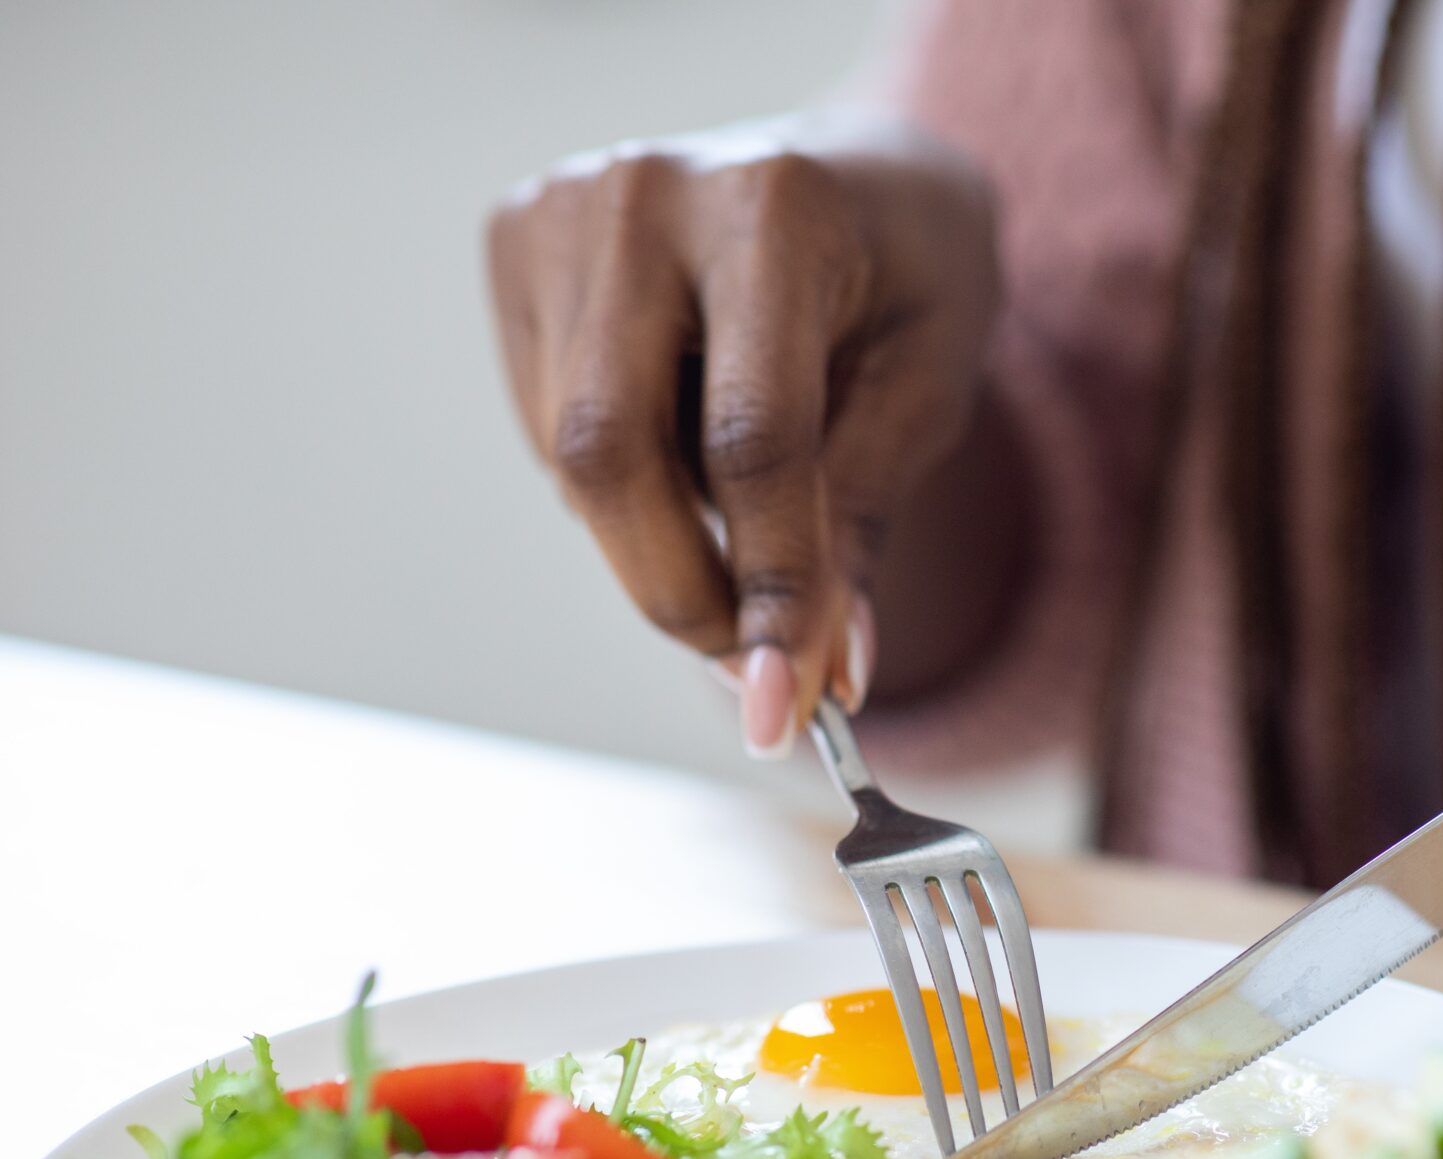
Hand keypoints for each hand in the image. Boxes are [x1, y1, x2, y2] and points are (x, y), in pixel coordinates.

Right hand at [487, 116, 1000, 754]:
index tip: (786, 703)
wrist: (858, 171)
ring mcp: (560, 209)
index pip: (752, 436)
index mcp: (774, 206)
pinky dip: (623, 481)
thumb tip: (820, 675)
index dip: (767, 583)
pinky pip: (549, 432)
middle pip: (612, 453)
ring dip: (661, 533)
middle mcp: (644, 192)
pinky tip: (686, 433)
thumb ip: (862, 527)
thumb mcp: (929, 391)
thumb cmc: (908, 278)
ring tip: (747, 496)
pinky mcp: (513, 242)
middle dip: (679, 592)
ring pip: (573, 461)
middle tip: (750, 669)